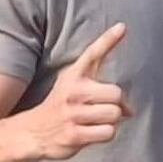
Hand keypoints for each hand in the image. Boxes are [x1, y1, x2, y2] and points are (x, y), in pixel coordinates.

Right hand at [23, 23, 131, 159]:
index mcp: (73, 76)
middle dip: (115, 104)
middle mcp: (72, 91)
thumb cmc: (62, 106)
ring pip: (115, 114)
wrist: (31, 132)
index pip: (93, 53)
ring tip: (94, 121)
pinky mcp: (74, 134)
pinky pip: (108, 132)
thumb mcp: (73, 86)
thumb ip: (103, 88)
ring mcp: (72, 113)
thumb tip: (131, 110)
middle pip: (116, 93)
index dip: (108, 39)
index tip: (122, 27)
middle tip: (100, 109)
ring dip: (110, 121)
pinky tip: (91, 133)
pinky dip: (105, 134)